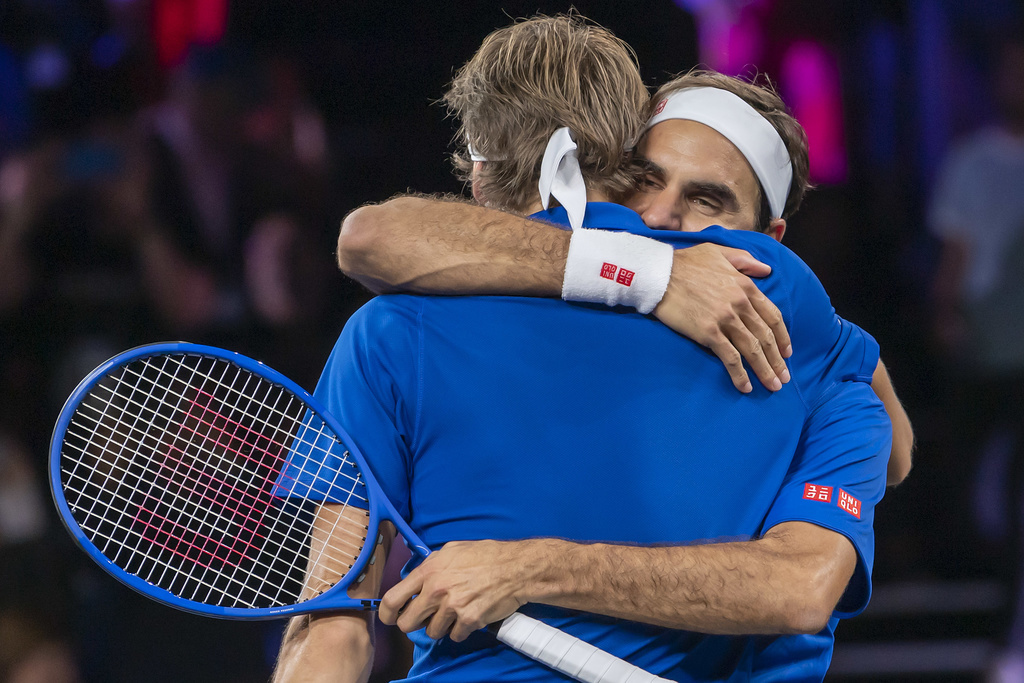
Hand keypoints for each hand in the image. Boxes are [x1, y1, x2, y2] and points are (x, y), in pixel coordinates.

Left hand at [379, 539, 532, 641]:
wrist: (515, 568)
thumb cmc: (485, 555)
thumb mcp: (451, 550)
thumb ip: (430, 566)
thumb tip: (417, 578)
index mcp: (428, 571)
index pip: (393, 599)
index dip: (387, 613)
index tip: (390, 618)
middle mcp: (436, 591)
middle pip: (408, 623)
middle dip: (415, 623)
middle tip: (426, 618)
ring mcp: (452, 608)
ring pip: (432, 632)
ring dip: (441, 626)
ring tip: (454, 613)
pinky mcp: (469, 621)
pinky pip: (455, 636)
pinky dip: (461, 630)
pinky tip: (469, 616)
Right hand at [654, 244, 791, 392]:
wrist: (658, 274)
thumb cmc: (685, 262)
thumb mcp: (719, 252)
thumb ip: (745, 260)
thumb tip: (766, 270)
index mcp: (745, 286)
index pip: (773, 316)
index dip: (782, 337)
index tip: (787, 352)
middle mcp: (740, 304)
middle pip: (765, 337)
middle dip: (777, 360)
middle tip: (784, 378)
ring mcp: (725, 319)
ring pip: (752, 349)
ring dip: (765, 370)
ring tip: (773, 386)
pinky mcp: (709, 333)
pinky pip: (730, 358)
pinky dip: (740, 374)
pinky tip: (745, 387)